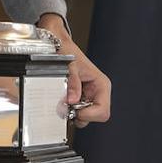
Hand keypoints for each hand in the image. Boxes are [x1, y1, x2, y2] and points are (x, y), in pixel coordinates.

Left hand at [38, 13, 110, 127]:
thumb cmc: (67, 51)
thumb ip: (72, 83)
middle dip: (81, 115)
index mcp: (101, 84)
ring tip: (64, 103)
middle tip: (68, 108)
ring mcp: (89, 96)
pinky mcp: (80, 98)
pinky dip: (70, 110)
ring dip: (74, 113)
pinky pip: (78, 111)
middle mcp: (97, 92)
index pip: (103, 110)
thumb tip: (72, 100)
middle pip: (96, 117)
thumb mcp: (69, 66)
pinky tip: (64, 102)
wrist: (58, 45)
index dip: (89, 114)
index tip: (75, 110)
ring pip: (86, 117)